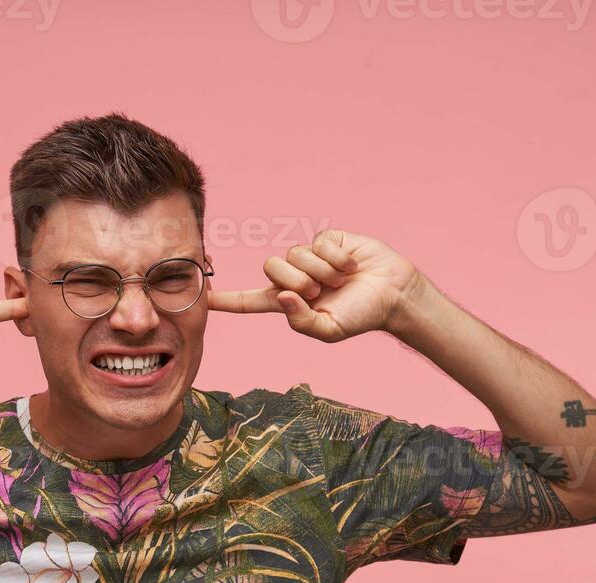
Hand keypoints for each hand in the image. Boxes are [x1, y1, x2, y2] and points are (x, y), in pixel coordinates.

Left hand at [208, 230, 424, 341]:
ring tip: (341, 280)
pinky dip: (336, 258)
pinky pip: (318, 242)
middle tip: (322, 291)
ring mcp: (309, 256)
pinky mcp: (327, 239)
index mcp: (288, 303)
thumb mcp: (329, 330)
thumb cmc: (361, 316)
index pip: (249, 302)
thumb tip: (280, 297)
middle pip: (272, 269)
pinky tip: (351, 265)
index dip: (227, 300)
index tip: (202, 297)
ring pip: (295, 254)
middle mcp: (294, 277)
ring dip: (321, 271)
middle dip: (298, 281)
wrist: (393, 294)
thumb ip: (301, 321)